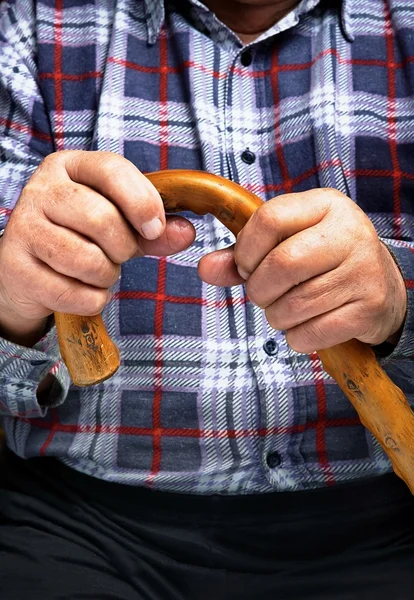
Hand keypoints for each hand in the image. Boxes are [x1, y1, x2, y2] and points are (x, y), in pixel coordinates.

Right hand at [0, 150, 194, 339]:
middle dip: (123, 248)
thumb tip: (186, 232)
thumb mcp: (121, 225)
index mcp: (71, 166)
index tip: (155, 229)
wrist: (29, 270)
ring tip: (99, 272)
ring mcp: (23, 226)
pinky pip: (70, 292)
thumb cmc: (81, 239)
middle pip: (101, 219)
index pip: (112, 169)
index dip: (142, 202)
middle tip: (119, 255)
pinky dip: (90, 300)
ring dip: (105, 276)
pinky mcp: (14, 265)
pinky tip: (83, 291)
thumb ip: (154, 229)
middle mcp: (42, 189)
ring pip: (86, 259)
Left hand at [199, 188, 406, 352]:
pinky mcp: (370, 307)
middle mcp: (350, 232)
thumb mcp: (287, 242)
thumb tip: (206, 269)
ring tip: (285, 309)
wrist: (381, 284)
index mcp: (325, 205)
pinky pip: (312, 332)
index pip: (269, 219)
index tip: (247, 266)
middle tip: (263, 294)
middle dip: (259, 289)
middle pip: (281, 264)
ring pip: (295, 304)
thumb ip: (243, 253)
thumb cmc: (322, 260)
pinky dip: (297, 337)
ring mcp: (363, 270)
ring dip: (276, 316)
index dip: (245, 250)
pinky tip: (305, 325)